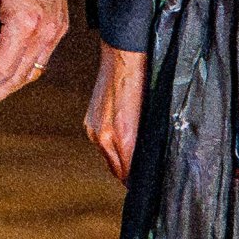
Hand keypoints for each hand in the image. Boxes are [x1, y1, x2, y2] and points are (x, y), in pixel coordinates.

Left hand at [0, 0, 68, 115]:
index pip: (2, 69)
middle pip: (18, 77)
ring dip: (10, 87)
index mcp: (25, 24)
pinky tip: (10, 74)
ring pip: (32, 72)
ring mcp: (56, 31)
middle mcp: (45, 33)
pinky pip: (42, 59)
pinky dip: (25, 71)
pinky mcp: (60, 27)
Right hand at [84, 41, 146, 183]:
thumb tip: (147, 160)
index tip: (147, 183)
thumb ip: (145, 141)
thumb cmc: (142, 81)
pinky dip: (112, 147)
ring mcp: (93, 130)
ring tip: (135, 158)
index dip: (138, 181)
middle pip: (117, 171)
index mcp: (121, 135)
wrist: (122, 56)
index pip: (128, 174)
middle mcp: (102, 136)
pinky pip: (101, 145)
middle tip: (143, 175)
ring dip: (120, 161)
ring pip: (108, 159)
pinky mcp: (89, 123)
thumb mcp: (149, 114)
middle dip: (129, 175)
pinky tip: (122, 140)